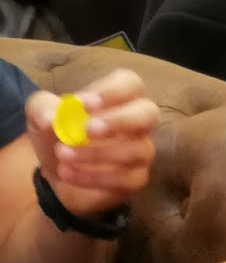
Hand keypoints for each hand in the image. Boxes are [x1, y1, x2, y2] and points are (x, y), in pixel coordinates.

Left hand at [25, 69, 157, 218]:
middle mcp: (137, 123)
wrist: (57, 169)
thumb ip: (42, 107)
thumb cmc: (57, 132)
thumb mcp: (41, 112)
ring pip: (136, 151)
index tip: (81, 104)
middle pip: (148, 114)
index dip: (110, 91)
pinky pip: (126, 179)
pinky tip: (67, 173)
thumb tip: (50, 119)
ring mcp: (141, 152)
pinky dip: (93, 177)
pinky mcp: (137, 179)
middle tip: (87, 130)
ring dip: (95, 153)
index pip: (130, 83)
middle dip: (120, 121)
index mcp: (118, 98)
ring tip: (62, 154)